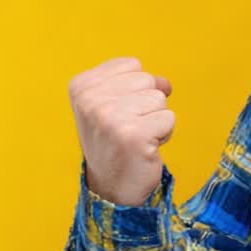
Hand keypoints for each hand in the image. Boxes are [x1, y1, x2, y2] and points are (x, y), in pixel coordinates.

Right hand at [68, 57, 174, 205]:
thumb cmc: (116, 140)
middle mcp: (90, 100)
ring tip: (137, 137)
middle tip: (129, 128)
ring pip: (160, 98)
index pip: (132, 65)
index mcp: (81, 86)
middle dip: (147, 104)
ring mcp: (110, 118)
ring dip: (156, 120)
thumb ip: (138, 83)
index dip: (134, 89)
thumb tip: (165, 83)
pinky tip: (144, 147)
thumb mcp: (116, 103)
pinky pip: (169, 119)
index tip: (118, 112)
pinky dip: (163, 134)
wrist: (112, 186)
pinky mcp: (133, 135)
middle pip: (148, 79)